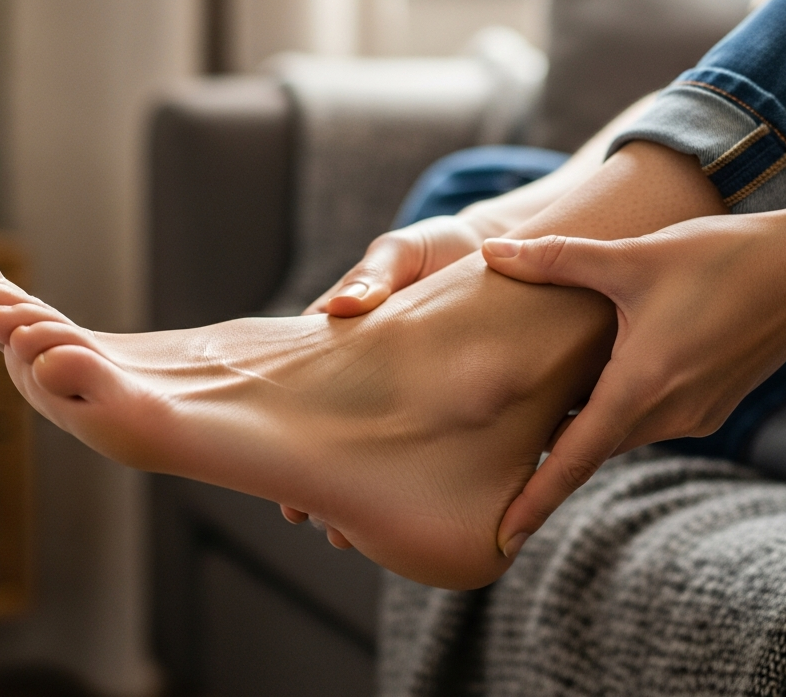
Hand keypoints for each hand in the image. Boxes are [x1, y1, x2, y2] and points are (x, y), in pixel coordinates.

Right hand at [287, 214, 491, 544]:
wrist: (510, 263)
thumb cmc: (440, 252)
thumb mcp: (403, 252)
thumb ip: (375, 274)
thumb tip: (345, 308)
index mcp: (346, 347)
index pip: (303, 396)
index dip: (287, 434)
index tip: (274, 463)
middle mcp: (370, 385)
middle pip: (332, 440)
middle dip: (314, 479)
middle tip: (302, 515)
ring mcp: (409, 405)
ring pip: (379, 461)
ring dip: (359, 493)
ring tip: (345, 533)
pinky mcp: (456, 418)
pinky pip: (435, 461)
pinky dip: (424, 487)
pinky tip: (415, 515)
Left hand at [482, 213, 785, 554]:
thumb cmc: (720, 259)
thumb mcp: (632, 256)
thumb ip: (556, 259)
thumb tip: (493, 251)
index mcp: (640, 387)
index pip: (573, 460)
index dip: (535, 500)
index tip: (504, 536)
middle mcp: (669, 414)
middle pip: (591, 445)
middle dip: (550, 450)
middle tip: (498, 451)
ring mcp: (695, 416)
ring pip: (622, 430)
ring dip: (590, 420)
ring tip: (542, 404)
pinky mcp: (714, 406)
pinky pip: (652, 418)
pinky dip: (624, 406)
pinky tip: (609, 373)